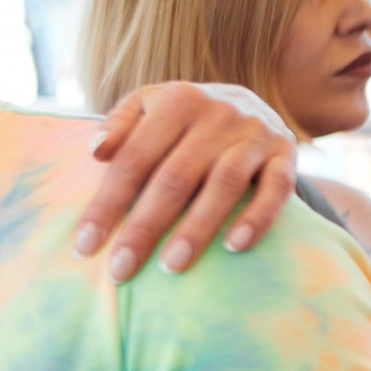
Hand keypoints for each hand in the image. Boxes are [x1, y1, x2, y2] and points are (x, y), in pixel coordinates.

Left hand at [75, 81, 296, 279]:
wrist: (249, 101)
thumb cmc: (182, 116)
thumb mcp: (147, 104)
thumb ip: (118, 124)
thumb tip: (97, 152)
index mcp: (177, 102)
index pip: (133, 160)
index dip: (107, 204)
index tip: (85, 247)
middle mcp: (218, 115)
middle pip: (174, 178)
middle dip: (144, 227)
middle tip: (121, 269)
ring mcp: (255, 136)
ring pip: (224, 185)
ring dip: (197, 228)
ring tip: (171, 266)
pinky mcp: (286, 156)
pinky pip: (277, 189)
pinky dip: (257, 217)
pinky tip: (234, 246)